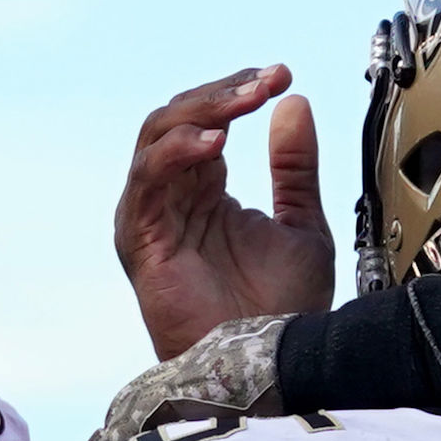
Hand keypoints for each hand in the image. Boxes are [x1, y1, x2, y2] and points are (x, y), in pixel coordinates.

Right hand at [119, 67, 335, 359]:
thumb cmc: (282, 311)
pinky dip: (177, 151)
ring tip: (245, 101)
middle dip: (224, 92)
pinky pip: (147, 178)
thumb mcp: (301, 223)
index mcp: (206, 192)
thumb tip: (293, 103)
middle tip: (267, 80)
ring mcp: (152, 216)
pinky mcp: (139, 239)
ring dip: (202, 110)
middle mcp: (173, 198)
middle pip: (178, 118)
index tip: (282, 76)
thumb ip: (293, 167)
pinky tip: (217, 141)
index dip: (240, 93)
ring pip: (158, 136)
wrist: (269, 364)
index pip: (208, 120)